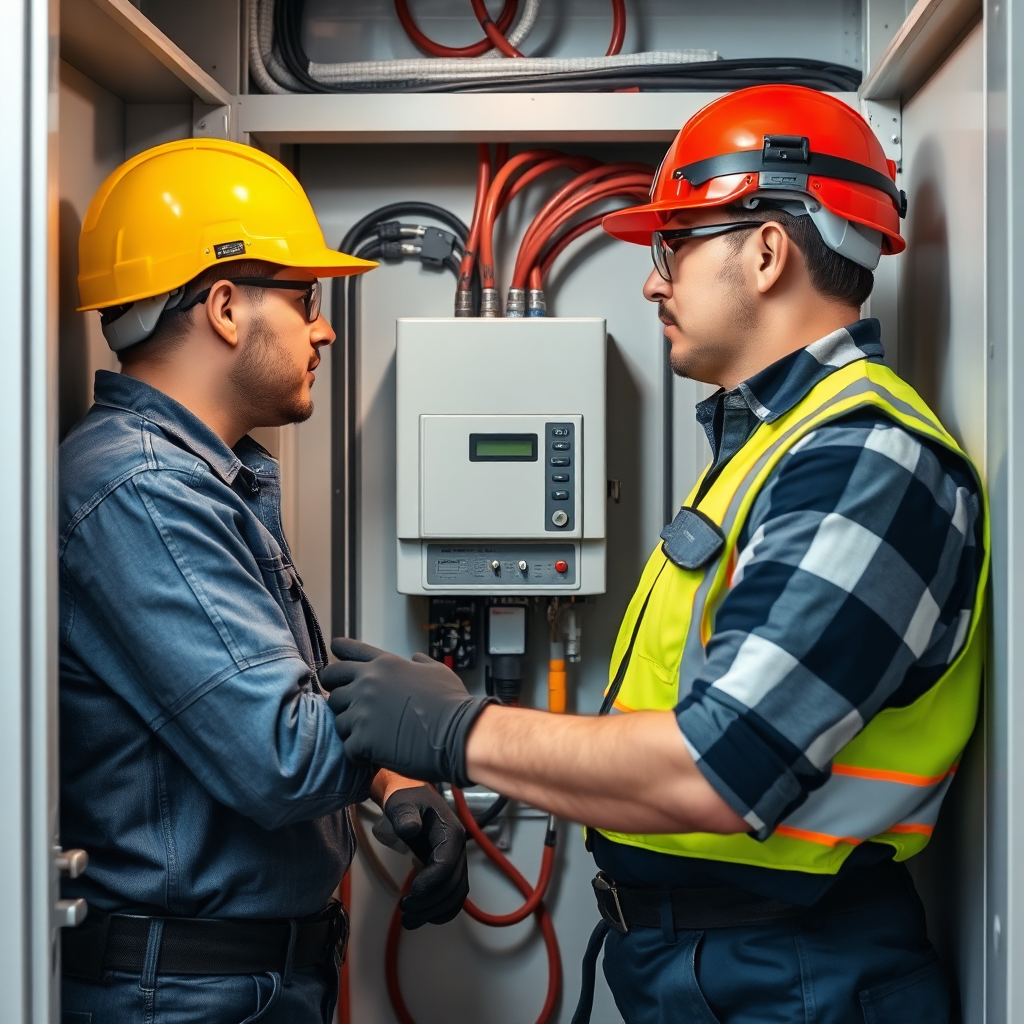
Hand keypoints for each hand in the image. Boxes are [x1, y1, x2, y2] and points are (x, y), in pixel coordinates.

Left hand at [322, 638, 493, 786]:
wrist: (458, 734)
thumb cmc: (452, 704)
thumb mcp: (438, 671)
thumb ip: (421, 663)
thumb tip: (416, 658)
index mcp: (385, 664)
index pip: (350, 650)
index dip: (339, 651)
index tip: (333, 653)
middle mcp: (369, 682)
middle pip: (333, 683)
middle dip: (338, 693)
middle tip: (348, 706)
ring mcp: (363, 710)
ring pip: (337, 718)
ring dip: (350, 727)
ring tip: (369, 736)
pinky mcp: (362, 738)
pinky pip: (347, 746)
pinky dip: (357, 752)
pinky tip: (372, 754)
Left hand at [380, 784, 468, 928]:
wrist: (410, 795)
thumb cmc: (405, 798)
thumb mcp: (402, 803)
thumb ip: (405, 815)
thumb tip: (411, 829)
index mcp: (451, 831)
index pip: (446, 864)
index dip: (431, 883)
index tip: (411, 895)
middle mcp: (458, 847)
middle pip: (452, 884)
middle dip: (430, 902)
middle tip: (405, 911)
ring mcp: (455, 858)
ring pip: (455, 892)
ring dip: (435, 910)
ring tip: (409, 920)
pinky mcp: (448, 866)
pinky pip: (453, 892)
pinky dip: (443, 908)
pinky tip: (426, 917)